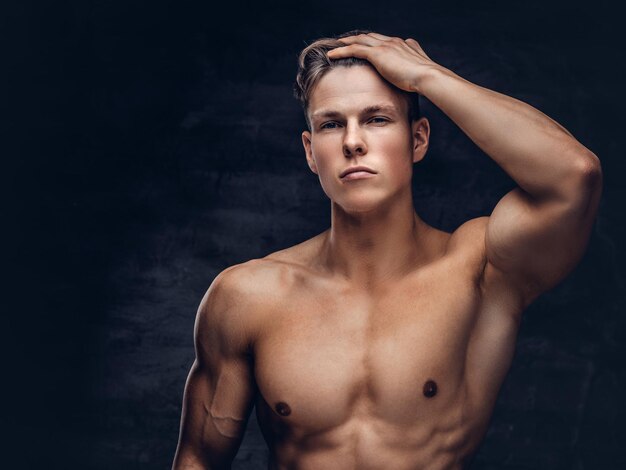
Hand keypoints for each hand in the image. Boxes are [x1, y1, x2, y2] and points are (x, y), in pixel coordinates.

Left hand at [327, 32, 443, 94]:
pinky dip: (342, 50)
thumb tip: (413, 63)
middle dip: (356, 39)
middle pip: (369, 36)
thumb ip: (414, 64)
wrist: (427, 77)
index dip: (370, 42)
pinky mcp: (378, 53)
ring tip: (334, 47)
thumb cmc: (426, 79)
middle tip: (343, 42)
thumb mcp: (420, 69)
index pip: (382, 40)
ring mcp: (385, 46)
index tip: (362, 45)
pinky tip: (332, 54)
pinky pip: (354, 48)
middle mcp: (392, 41)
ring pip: (359, 40)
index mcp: (403, 44)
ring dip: (345, 42)